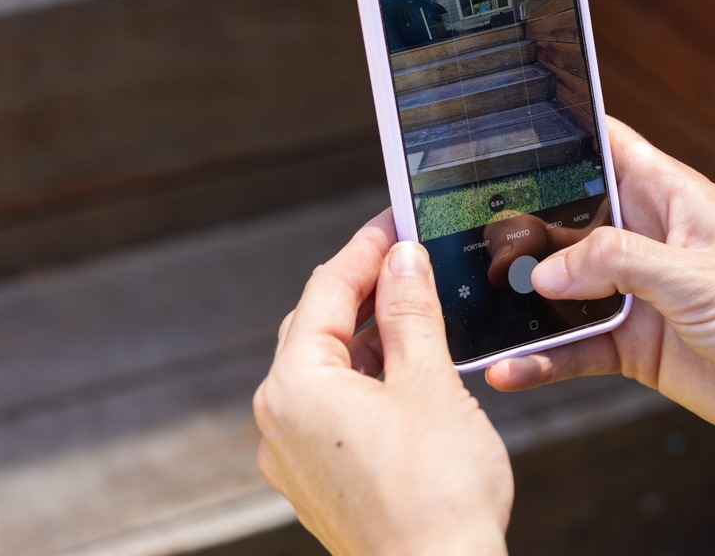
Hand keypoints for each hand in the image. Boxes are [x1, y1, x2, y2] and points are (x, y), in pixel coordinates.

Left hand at [254, 212, 511, 554]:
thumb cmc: (436, 492)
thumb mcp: (429, 382)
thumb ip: (412, 311)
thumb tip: (402, 259)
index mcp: (296, 386)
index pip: (325, 291)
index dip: (365, 249)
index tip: (396, 221)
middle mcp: (279, 420)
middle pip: (316, 328)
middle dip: (364, 290)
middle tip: (410, 258)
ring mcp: (294, 457)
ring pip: (327, 371)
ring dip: (370, 337)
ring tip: (422, 314)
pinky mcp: (318, 483)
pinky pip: (333, 410)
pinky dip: (368, 380)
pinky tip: (411, 374)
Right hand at [486, 120, 714, 450]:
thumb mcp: (696, 275)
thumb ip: (618, 263)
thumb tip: (548, 269)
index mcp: (672, 198)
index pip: (607, 146)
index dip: (560, 134)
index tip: (504, 132)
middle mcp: (650, 241)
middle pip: (569, 220)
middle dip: (521, 229)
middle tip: (467, 239)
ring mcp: (642, 295)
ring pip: (566, 289)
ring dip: (525, 300)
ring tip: (476, 308)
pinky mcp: (640, 347)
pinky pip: (578, 347)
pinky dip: (545, 358)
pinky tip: (513, 367)